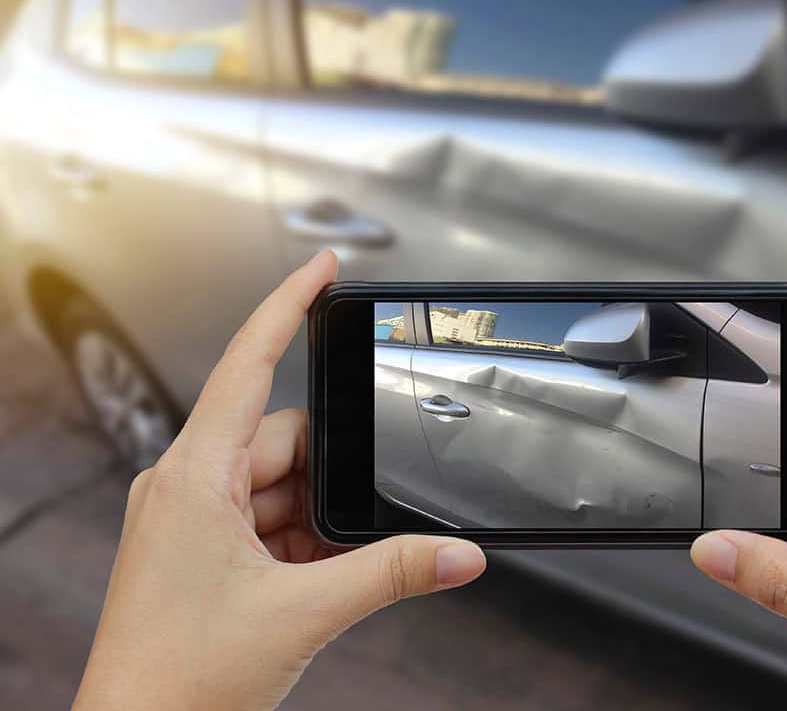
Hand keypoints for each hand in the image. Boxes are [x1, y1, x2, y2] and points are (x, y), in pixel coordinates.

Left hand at [73, 251, 486, 710]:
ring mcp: (191, 519)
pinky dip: (302, 545)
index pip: (247, 364)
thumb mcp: (305, 613)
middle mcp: (185, 486)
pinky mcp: (200, 551)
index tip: (323, 268)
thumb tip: (459, 554)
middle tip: (346, 534)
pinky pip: (269, 521)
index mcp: (192, 476)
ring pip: (282, 486)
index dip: (289, 307)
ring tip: (322, 577)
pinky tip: (313, 581)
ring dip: (316, 522)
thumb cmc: (177, 681)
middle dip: (330, 479)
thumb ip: (393, 573)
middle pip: (285, 441)